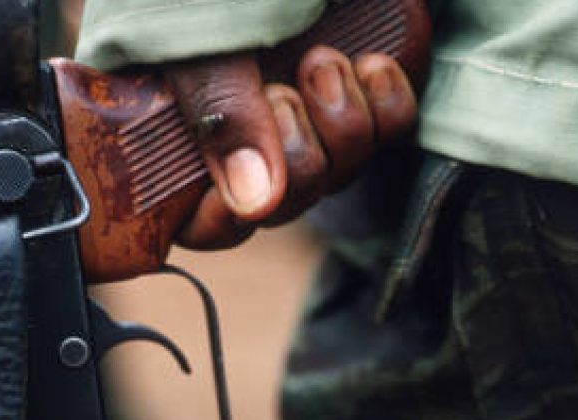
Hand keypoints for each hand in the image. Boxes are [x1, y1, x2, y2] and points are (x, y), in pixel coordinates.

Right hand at [163, 46, 418, 249]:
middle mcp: (248, 130)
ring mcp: (308, 111)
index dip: (221, 221)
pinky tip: (372, 65)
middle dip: (295, 158)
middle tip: (283, 92)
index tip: (242, 188)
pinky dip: (388, 105)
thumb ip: (221, 116)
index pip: (203, 222)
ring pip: (340, 173)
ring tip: (323, 61)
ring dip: (341, 126)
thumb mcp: (203, 40)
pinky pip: (391, 130)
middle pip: (284, 204)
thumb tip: (255, 204)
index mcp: (185, 128)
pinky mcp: (363, 84)